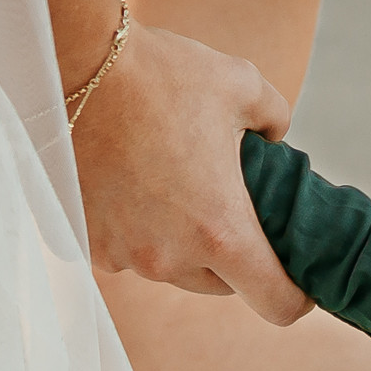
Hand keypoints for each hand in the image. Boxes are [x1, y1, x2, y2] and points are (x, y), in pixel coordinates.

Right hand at [73, 17, 309, 324]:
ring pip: (172, 269)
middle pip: (222, 286)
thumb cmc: (163, 76)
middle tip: (231, 203)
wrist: (73, 67)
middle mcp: (170, 258)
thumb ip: (276, 120)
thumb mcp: (243, 86)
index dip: (296, 295)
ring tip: (175, 181)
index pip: (276, 303)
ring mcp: (123, 256)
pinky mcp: (86, 243)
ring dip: (181, 242)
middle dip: (234, 256)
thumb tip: (276, 139)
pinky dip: (138, 229)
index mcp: (221, 230)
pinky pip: (127, 252)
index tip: (297, 275)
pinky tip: (133, 181)